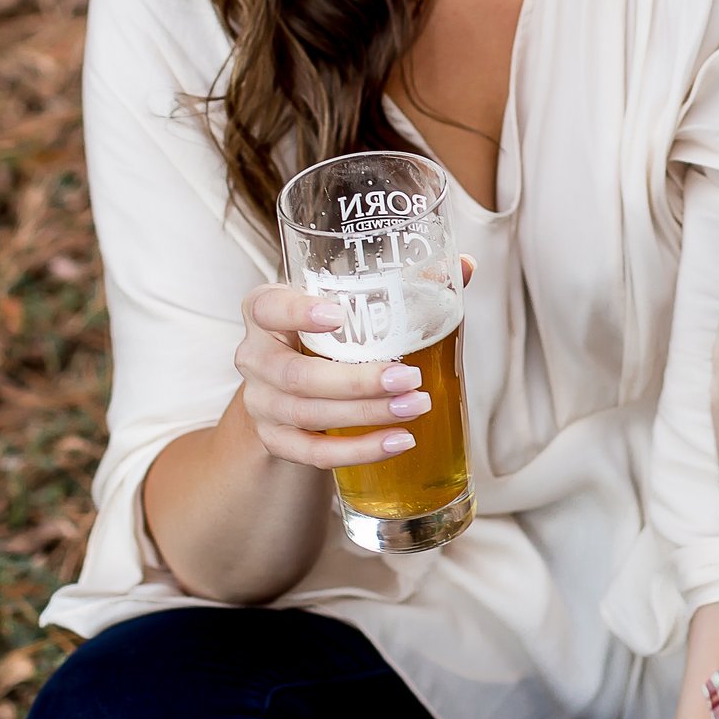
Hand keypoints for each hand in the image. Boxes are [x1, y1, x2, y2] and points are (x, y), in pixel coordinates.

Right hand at [233, 258, 471, 470]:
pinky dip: (358, 451)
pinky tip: (397, 442)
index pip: (268, 307)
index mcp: (265, 310)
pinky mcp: (276, 440)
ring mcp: (261, 402)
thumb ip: (403, 282)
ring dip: (366, 414)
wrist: (293, 385)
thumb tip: (463, 266)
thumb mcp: (346, 302)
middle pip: (297, 375)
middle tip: (408, 377)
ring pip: (308, 414)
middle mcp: (256, 356)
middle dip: (356, 380)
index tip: (337, 313)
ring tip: (415, 407)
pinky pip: (313, 452)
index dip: (297, 312)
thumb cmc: (328, 333)